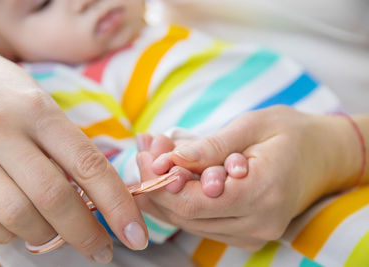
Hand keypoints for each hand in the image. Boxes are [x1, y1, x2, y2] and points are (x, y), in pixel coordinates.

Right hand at [0, 37, 146, 262]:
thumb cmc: (9, 94)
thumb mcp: (43, 107)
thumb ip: (69, 148)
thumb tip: (99, 198)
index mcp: (39, 111)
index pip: (89, 166)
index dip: (118, 205)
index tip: (137, 234)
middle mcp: (3, 130)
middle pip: (53, 198)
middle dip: (85, 233)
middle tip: (103, 250)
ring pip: (16, 215)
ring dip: (45, 235)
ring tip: (56, 234)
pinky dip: (5, 233)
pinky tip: (17, 227)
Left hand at [136, 106, 360, 250]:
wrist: (322, 155)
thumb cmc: (290, 133)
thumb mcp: (251, 126)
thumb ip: (211, 146)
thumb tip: (170, 160)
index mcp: (262, 193)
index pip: (194, 203)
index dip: (162, 182)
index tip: (146, 155)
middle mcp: (258, 223)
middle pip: (187, 217)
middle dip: (159, 184)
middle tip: (148, 152)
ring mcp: (253, 233)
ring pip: (191, 222)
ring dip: (168, 191)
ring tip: (160, 156)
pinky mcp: (246, 233)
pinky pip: (203, 223)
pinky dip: (183, 199)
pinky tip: (176, 174)